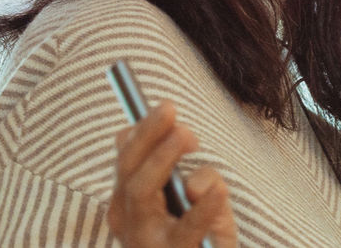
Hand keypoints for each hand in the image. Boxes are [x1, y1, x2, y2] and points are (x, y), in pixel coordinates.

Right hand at [108, 102, 237, 246]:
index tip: (166, 106)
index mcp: (127, 208)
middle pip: (129, 171)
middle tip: (173, 110)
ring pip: (140, 191)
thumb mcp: (186, 204)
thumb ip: (175, 173)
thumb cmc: (197, 243)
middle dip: (149, 135)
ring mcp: (146, 243)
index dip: (142, 132)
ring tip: (188, 135)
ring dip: (162, 157)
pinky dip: (202, 206)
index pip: (125, 162)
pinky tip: (215, 189)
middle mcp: (128, 224)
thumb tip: (159, 134)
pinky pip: (185, 229)